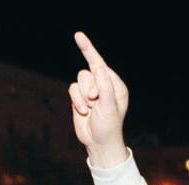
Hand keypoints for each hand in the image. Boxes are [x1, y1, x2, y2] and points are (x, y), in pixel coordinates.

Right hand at [69, 31, 128, 167]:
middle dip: (88, 87)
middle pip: (87, 72)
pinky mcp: (80, 98)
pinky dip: (76, 101)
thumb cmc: (109, 127)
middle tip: (95, 101)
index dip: (89, 50)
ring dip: (82, 96)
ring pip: (79, 80)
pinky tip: (83, 113)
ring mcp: (92, 91)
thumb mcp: (108, 106)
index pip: (100, 64)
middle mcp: (104, 86)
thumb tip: (98, 66)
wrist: (99, 144)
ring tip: (90, 109)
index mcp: (116, 85)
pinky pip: (72, 89)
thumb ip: (104, 86)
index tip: (78, 36)